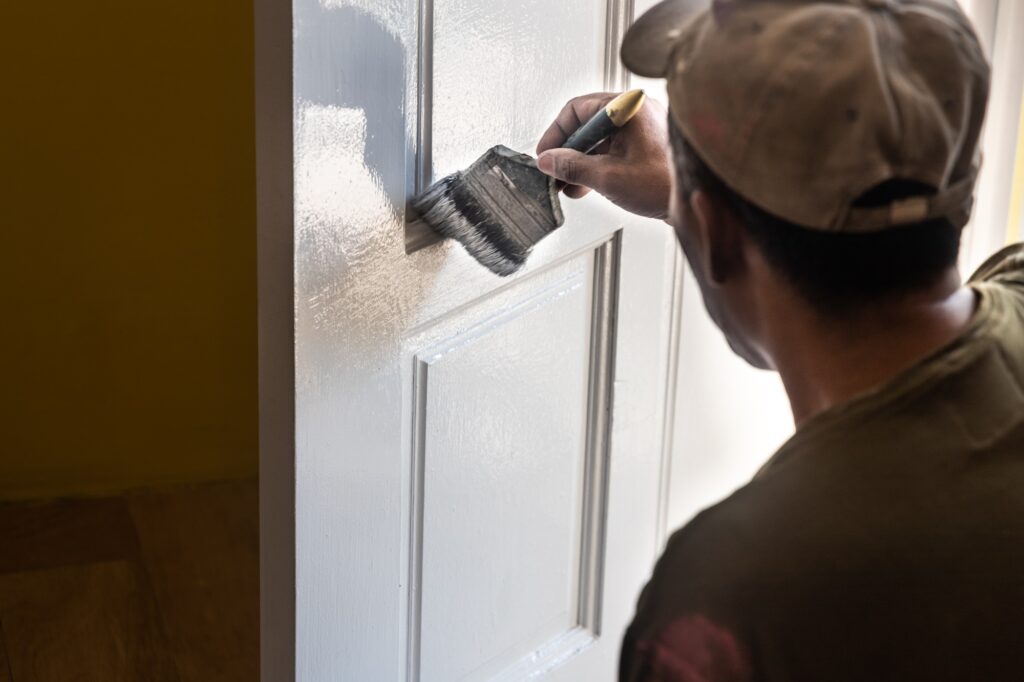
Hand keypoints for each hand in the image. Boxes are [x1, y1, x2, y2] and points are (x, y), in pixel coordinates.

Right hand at [536, 92, 671, 219]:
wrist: (695, 201)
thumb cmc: (664, 184)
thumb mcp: (607, 177)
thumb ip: (572, 167)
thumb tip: (548, 162)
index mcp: (627, 107)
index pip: (577, 109)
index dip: (556, 134)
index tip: (544, 154)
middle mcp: (635, 112)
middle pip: (586, 124)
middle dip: (567, 151)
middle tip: (553, 171)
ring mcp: (642, 128)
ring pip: (598, 139)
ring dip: (580, 162)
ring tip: (566, 184)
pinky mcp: (646, 145)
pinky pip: (613, 149)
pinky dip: (596, 165)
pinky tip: (585, 185)